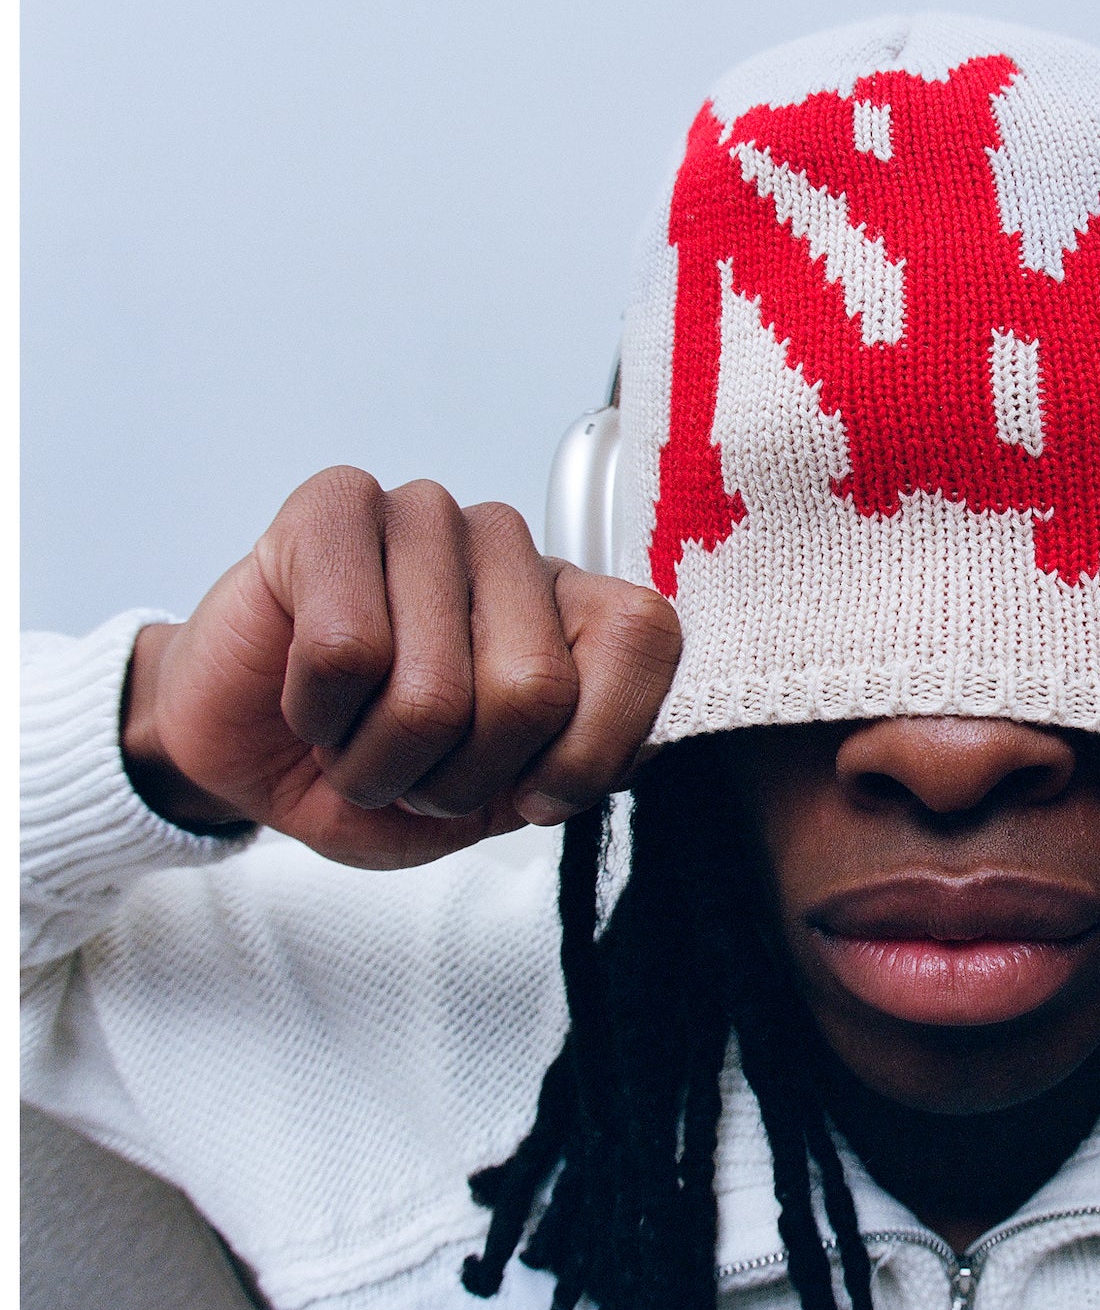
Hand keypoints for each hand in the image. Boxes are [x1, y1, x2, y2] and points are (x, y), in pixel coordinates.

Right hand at [121, 467, 680, 868]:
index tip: (532, 795)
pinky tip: (305, 695)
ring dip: (380, 761)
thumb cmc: (379, 764)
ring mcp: (427, 514)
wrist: (243, 757)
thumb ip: (577, 769)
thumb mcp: (495, 802)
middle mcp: (511, 544)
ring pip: (434, 692)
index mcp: (572, 602)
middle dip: (462, 779)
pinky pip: (345, 652)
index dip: (589, 750)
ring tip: (353, 734)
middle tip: (414, 768)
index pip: (646, 638)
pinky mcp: (335, 508)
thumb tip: (633, 751)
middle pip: (537, 691)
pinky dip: (317, 713)